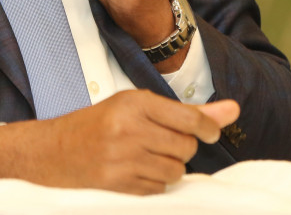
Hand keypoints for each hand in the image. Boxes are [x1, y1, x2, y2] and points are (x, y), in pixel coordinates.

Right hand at [0, 90, 239, 194]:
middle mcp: (129, 128)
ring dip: (169, 166)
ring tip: (147, 156)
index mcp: (134, 102)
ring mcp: (124, 159)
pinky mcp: (121, 184)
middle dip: (181, 146)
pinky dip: (155, 183)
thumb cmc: (101, 124)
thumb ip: (188, 111)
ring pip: (176, 170)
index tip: (209, 133)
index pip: (189, 118)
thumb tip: (234, 110)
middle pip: (185, 146)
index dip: (207, 128)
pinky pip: (160, 189)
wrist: (56, 151)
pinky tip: (135, 171)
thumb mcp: (137, 106)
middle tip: (160, 141)